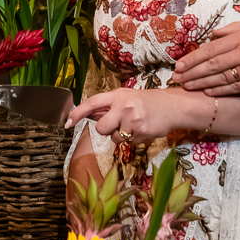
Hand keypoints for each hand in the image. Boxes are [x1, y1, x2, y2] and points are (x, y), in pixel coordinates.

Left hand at [65, 87, 200, 145]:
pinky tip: (143, 129)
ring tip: (135, 125)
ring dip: (122, 136)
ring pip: (115, 138)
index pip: (92, 103)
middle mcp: (123, 106)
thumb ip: (109, 107)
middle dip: (107, 130)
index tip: (67, 122)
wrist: (172, 106)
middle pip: (100, 128)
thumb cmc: (147, 102)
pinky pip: (129, 143)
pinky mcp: (141, 132)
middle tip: (119, 124)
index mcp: (117, 95)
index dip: (78, 113)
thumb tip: (89, 115)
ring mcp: (132, 119)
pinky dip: (134, 140)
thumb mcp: (126, 97)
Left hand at [174, 22, 239, 94]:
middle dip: (191, 72)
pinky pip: (233, 88)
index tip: (179, 65)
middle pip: (211, 65)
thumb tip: (213, 35)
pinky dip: (218, 90)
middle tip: (176, 78)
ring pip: (219, 78)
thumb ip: (232, 29)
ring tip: (186, 86)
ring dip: (200, 83)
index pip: (210, 49)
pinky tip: (206, 92)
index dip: (193, 58)